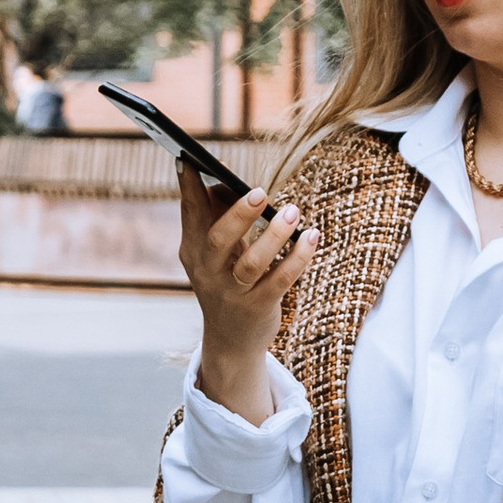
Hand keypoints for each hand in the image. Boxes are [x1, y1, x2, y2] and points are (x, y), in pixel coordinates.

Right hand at [180, 162, 312, 424]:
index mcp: (193, 252)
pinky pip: (281, 281)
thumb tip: (221, 181)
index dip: (189, 188)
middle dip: (238, 214)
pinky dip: (298, 258)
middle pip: (218, 240)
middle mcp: (208, 272)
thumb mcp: (213, 254)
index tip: (190, 160)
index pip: (189, 214)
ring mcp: (232, 293)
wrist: (230, 342)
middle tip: (260, 191)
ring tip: (293, 211)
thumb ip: (215, 220)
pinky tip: (312, 238)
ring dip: (274, 236)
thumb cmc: (225, 282)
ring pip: (252, 263)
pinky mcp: (258, 308)